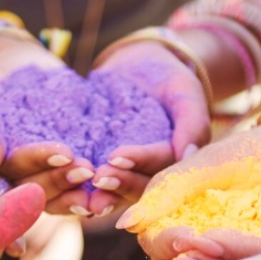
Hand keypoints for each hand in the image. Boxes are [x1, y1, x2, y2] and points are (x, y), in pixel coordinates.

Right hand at [0, 37, 96, 213]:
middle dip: (64, 180)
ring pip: (59, 195)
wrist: (19, 73)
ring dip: (79, 192)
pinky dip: (92, 192)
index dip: (40, 164)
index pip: (16, 173)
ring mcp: (42, 179)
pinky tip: (110, 191)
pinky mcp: (65, 173)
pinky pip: (76, 189)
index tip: (64, 152)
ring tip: (100, 179)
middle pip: (39, 190)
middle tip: (87, 168)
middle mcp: (19, 181)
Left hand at [87, 41, 209, 214]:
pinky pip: (96, 184)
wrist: (140, 66)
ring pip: (118, 193)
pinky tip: (68, 185)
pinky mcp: (105, 168)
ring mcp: (129, 175)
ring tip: (84, 186)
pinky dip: (84, 189)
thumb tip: (188, 155)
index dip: (140, 163)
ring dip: (102, 193)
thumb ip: (192, 124)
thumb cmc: (169, 79)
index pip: (161, 168)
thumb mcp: (185, 93)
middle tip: (97, 177)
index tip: (117, 157)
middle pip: (139, 188)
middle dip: (118, 184)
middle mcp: (153, 175)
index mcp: (177, 163)